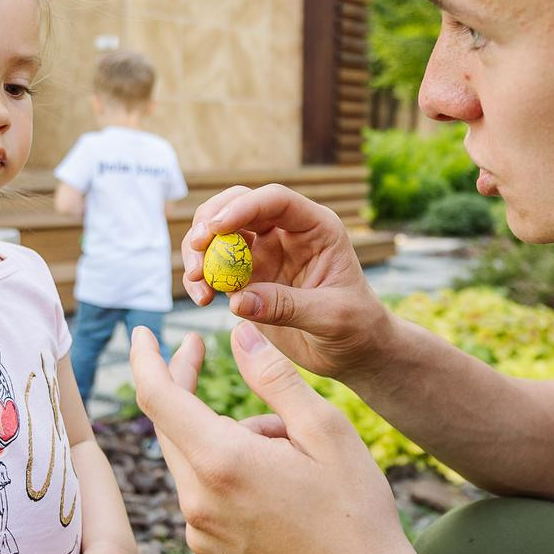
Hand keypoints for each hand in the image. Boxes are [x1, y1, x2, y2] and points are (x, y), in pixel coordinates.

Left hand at [128, 324, 415, 553]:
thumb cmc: (356, 507)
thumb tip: (238, 334)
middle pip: (170, 428)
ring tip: (284, 447)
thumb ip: (274, 378)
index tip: (144, 332)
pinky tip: (275, 487)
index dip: (147, 358)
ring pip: (191, 463)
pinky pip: (201, 500)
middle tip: (202, 353)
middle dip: (182, 387)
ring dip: (219, 439)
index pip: (158, 397)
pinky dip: (224, 478)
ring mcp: (199, 536)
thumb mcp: (325, 429)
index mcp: (223, 462)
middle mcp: (197, 502)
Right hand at [178, 185, 390, 379]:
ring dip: (200, 251)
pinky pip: (216, 267)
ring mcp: (265, 254)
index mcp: (317, 228)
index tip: (215, 229)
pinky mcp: (248, 278)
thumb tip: (237, 300)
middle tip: (195, 249)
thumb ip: (287, 307)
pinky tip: (203, 299)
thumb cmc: (358, 326)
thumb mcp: (331, 317)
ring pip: (220, 234)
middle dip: (211, 222)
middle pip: (239, 206)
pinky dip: (202, 277)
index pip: (277, 200)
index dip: (243, 207)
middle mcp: (287, 233)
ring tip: (197, 283)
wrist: (356, 352)